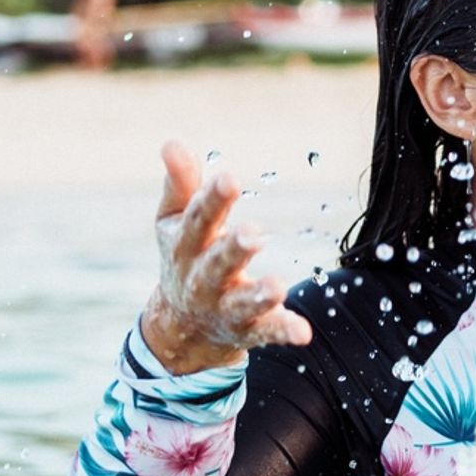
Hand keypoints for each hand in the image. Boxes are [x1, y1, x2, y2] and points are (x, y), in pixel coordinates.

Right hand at [139, 140, 311, 373]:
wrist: (181, 324)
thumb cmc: (185, 255)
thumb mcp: (175, 221)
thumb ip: (180, 184)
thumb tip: (172, 143)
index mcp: (185, 246)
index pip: (197, 220)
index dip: (211, 200)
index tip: (228, 178)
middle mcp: (202, 279)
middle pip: (217, 264)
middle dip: (233, 249)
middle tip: (253, 233)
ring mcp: (225, 308)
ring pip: (241, 303)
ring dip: (259, 295)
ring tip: (278, 286)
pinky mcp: (248, 329)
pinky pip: (267, 331)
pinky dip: (284, 331)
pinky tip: (303, 332)